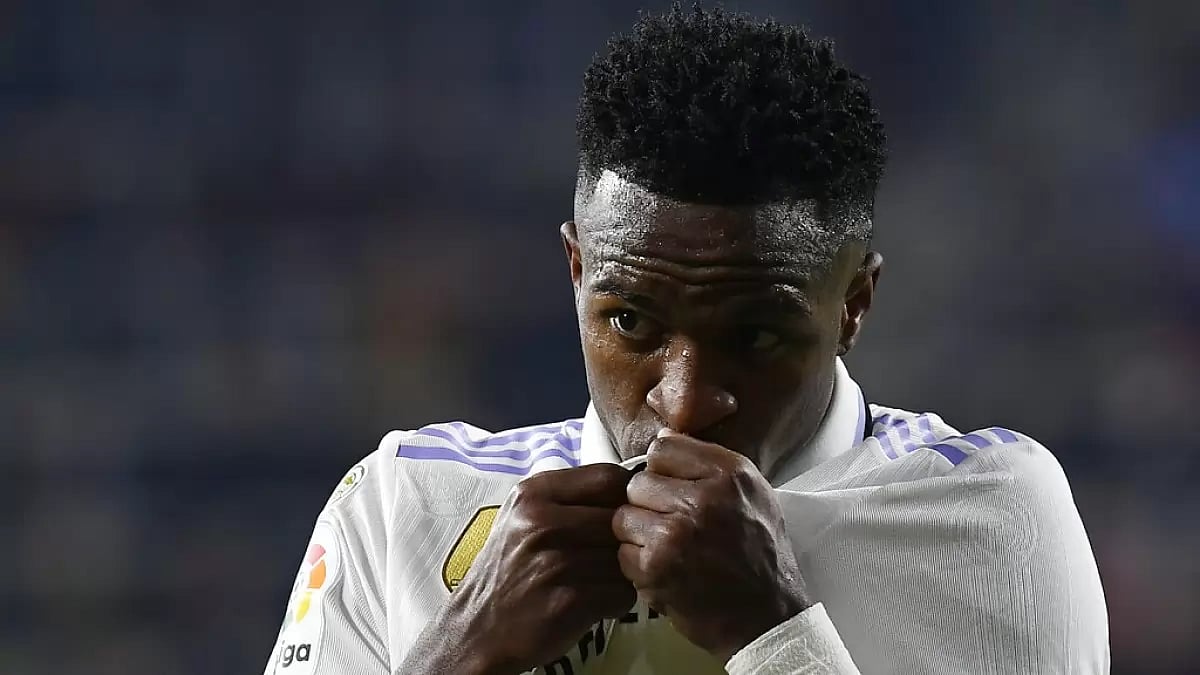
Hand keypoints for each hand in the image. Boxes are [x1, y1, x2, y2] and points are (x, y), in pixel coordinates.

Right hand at [403, 463, 636, 674]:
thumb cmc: (507, 571)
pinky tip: (594, 605)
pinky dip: (616, 602)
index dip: (625, 498)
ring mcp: (556, 561)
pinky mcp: (569, 601)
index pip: (608, 477)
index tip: (621, 517)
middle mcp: (542, 521)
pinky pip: (622, 593)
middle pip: (622, 519)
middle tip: (608, 558)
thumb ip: (568, 500)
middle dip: (624, 540)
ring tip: (597, 583)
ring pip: (626, 557)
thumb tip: (629, 492)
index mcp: (534, 493)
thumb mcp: (523, 518)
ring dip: (621, 574)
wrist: (475, 632)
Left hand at [612, 429, 810, 662]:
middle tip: (671, 525)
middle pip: (638, 482)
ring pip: (624, 517)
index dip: (664, 470)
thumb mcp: (753, 492)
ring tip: (667, 548)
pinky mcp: (654, 568)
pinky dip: (637, 564)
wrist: (766, 616)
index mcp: (728, 474)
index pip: (663, 447)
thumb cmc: (759, 552)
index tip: (674, 489)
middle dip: (649, 504)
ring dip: (638, 534)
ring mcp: (674, 535)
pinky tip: (665, 571)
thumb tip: (662, 437)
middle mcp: (701, 500)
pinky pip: (622, 552)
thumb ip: (710, 461)